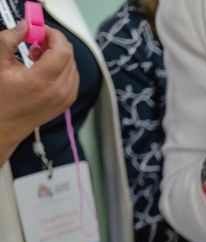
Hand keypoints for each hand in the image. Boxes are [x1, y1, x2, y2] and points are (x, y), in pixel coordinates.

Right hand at [0, 23, 77, 163]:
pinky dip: (62, 67)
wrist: (4, 126)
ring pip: (72, 65)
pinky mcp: (67, 101)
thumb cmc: (0, 99)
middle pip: (69, 56)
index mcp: (43, 82)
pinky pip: (72, 77)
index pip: (63, 50)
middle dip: (53, 43)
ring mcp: (66, 97)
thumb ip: (8, 40)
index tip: (40, 30)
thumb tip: (24, 26)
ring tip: (36, 56)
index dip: (53, 35)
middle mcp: (59, 90)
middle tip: (35, 41)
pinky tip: (44, 68)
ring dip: (57, 55)